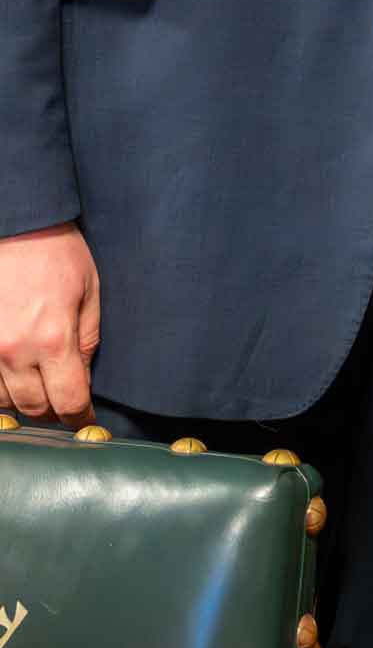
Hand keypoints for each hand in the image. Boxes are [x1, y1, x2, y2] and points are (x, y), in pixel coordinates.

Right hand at [0, 223, 100, 426]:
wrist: (16, 225)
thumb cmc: (57, 252)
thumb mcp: (90, 290)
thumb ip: (87, 339)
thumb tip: (83, 375)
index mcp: (53, 339)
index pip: (68, 401)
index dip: (79, 417)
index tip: (85, 422)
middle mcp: (15, 352)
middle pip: (34, 409)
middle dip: (53, 410)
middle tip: (65, 402)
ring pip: (5, 401)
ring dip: (24, 399)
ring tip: (40, 384)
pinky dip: (1, 385)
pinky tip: (16, 374)